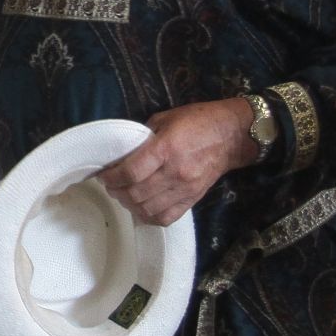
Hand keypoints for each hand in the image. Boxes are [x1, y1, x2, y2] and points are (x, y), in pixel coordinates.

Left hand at [97, 97, 255, 225]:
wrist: (232, 136)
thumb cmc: (198, 121)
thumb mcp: (166, 118)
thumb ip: (144, 136)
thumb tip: (124, 152)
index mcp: (166, 148)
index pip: (131, 172)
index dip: (111, 177)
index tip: (103, 175)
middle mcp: (175, 172)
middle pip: (136, 193)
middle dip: (117, 192)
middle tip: (111, 186)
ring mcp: (185, 188)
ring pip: (148, 209)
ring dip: (130, 205)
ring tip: (124, 196)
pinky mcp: (193, 198)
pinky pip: (166, 217)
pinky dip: (149, 217)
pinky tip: (141, 208)